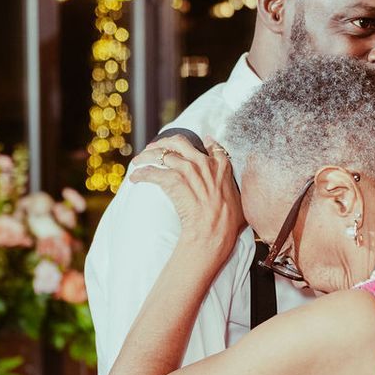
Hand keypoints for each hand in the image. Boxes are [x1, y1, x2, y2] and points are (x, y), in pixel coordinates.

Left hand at [130, 136, 242, 265]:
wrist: (213, 232)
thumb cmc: (228, 223)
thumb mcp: (240, 200)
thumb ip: (234, 187)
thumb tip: (233, 186)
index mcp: (221, 166)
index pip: (211, 145)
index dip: (198, 142)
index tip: (187, 145)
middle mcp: (203, 163)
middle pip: (179, 142)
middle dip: (164, 142)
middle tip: (153, 148)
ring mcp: (188, 170)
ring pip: (161, 154)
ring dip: (146, 156)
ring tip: (138, 162)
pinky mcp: (173, 180)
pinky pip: (152, 172)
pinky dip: (141, 174)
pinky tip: (134, 178)